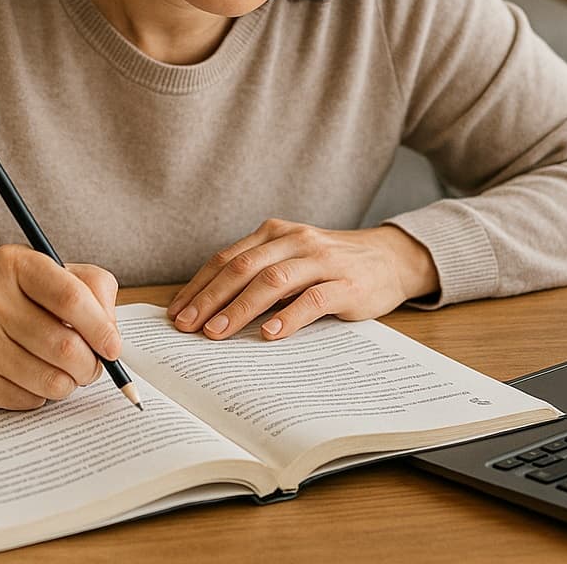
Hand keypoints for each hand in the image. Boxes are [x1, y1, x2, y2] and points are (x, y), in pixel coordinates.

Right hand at [0, 245, 121, 409]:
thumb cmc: (2, 297)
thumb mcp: (42, 273)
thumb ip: (89, 289)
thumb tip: (112, 335)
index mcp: (14, 264)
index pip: (71, 298)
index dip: (102, 327)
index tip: (113, 346)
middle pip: (66, 347)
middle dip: (91, 365)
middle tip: (91, 365)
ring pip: (51, 381)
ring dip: (69, 383)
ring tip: (62, 372)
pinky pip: (28, 400)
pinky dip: (40, 395)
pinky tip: (27, 377)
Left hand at [166, 219, 438, 341]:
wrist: (390, 258)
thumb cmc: (331, 266)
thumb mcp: (291, 260)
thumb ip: (259, 275)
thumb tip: (210, 310)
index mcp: (275, 233)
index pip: (227, 258)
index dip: (199, 285)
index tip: (176, 312)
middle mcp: (294, 240)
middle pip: (243, 267)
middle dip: (210, 298)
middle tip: (187, 326)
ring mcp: (321, 260)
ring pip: (273, 281)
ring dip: (240, 308)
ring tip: (217, 332)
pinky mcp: (346, 283)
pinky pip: (312, 299)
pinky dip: (288, 317)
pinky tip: (268, 334)